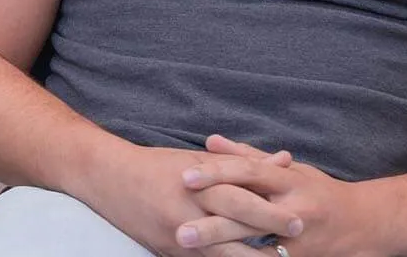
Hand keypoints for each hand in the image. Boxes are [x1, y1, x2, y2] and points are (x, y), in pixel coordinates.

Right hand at [83, 144, 304, 256]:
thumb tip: (285, 160)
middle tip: (296, 242)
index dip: (270, 211)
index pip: (239, 198)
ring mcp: (176, 234)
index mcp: (196, 184)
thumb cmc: (155, 165)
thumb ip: (242, 162)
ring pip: (221, 254)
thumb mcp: (198, 159)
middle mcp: (187, 210)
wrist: (107, 178)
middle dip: (266, 237)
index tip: (299, 220)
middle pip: (234, 226)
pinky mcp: (167, 252)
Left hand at [177, 135, 380, 256]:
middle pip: (247, 213)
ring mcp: (299, 238)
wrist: (366, 224)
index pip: (248, 172)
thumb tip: (209, 141)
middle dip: (212, 223)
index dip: (216, 173)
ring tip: (190, 251)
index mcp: (289, 180)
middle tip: (178, 228)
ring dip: (222, 250)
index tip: (185, 178)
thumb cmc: (320, 191)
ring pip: (255, 246)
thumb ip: (248, 155)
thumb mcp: (290, 169)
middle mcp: (294, 208)